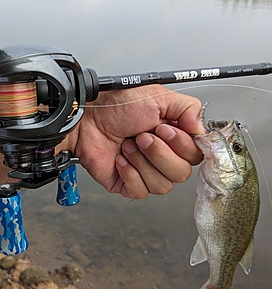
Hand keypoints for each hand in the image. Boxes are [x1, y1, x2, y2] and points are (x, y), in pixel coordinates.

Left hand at [67, 85, 203, 198]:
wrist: (87, 119)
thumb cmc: (115, 107)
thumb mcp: (158, 96)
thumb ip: (187, 108)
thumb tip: (201, 128)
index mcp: (173, 137)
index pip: (195, 155)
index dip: (182, 146)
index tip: (164, 130)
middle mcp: (162, 156)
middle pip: (181, 174)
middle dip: (160, 154)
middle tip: (142, 136)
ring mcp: (145, 172)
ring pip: (162, 186)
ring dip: (143, 162)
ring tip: (128, 145)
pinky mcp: (127, 184)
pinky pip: (140, 191)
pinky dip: (130, 174)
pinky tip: (121, 159)